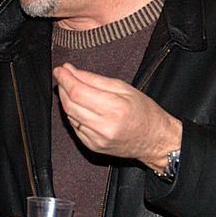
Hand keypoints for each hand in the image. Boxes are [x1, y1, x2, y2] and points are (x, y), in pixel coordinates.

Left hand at [53, 62, 181, 171]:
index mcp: (115, 108)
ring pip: (69, 116)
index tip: (60, 70)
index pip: (78, 91)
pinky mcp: (93, 146)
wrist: (155, 140)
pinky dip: (73, 114)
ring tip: (71, 88)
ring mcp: (97, 139)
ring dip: (66, 100)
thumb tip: (71, 71)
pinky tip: (79, 106)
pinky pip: (74, 127)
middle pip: (70, 104)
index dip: (65, 79)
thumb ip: (95, 80)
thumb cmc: (144, 112)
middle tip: (63, 76)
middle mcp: (104, 126)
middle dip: (63, 87)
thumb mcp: (124, 88)